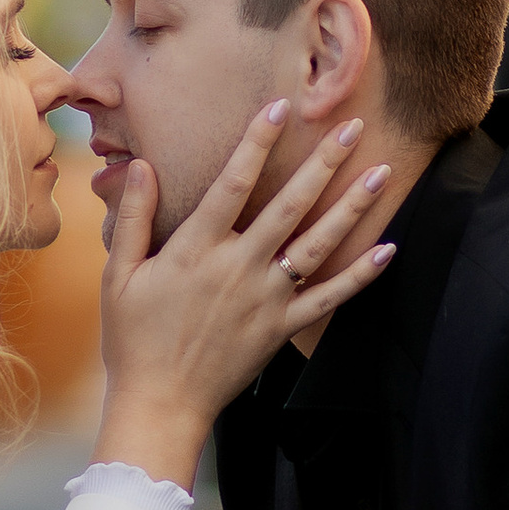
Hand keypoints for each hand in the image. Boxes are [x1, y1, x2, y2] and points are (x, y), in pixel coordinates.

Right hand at [93, 104, 396, 488]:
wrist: (160, 403)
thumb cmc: (132, 338)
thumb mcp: (119, 275)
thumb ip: (133, 218)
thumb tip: (141, 166)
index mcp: (196, 249)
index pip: (233, 182)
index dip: (258, 141)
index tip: (280, 106)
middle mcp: (238, 267)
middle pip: (290, 205)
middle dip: (324, 162)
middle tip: (354, 127)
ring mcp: (266, 299)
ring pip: (318, 244)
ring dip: (352, 207)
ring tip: (382, 173)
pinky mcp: (282, 328)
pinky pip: (329, 298)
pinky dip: (361, 275)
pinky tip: (388, 248)